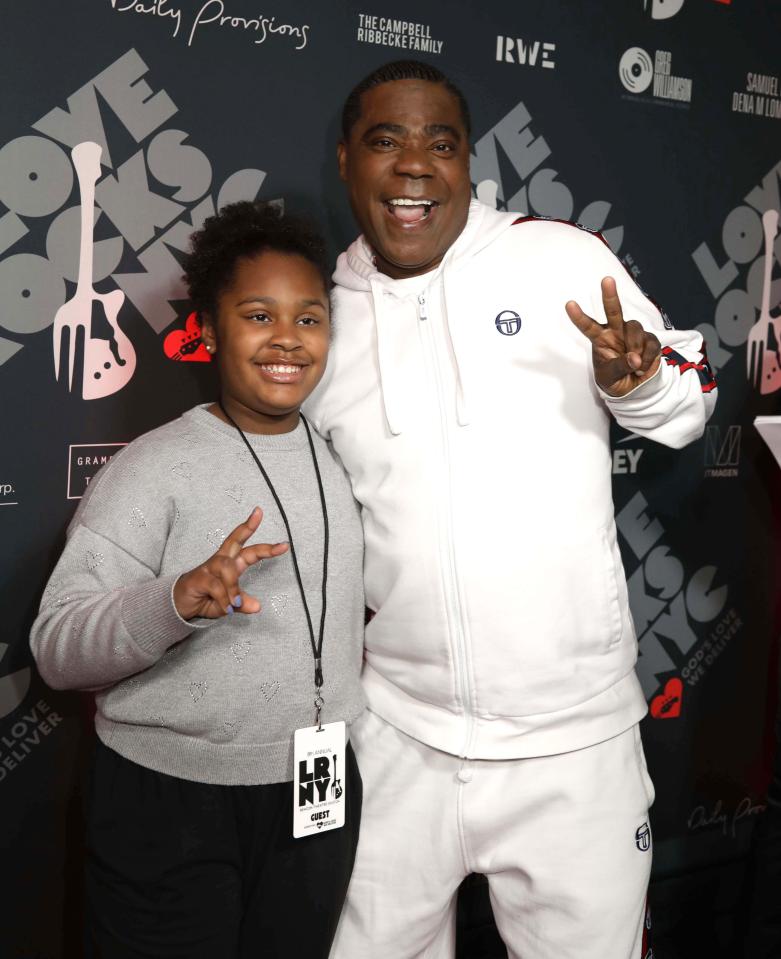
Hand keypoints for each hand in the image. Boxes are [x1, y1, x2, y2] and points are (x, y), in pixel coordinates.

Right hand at [173, 508, 287, 620]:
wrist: (179, 605)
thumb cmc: (206, 599)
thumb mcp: (228, 605)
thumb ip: (241, 604)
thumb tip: (257, 607)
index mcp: (231, 564)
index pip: (250, 550)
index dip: (267, 547)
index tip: (285, 544)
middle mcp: (221, 561)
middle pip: (235, 540)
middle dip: (248, 528)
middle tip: (260, 516)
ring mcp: (208, 568)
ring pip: (227, 568)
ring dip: (234, 587)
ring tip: (235, 604)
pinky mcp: (198, 578)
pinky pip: (216, 586)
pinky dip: (224, 599)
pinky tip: (226, 608)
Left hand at [565, 276, 660, 396]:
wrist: (634, 388)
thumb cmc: (615, 379)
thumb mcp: (610, 377)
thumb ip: (619, 366)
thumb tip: (634, 358)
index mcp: (600, 339)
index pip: (588, 326)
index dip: (579, 317)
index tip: (569, 304)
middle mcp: (616, 331)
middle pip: (614, 310)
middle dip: (610, 295)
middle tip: (606, 280)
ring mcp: (633, 334)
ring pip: (635, 329)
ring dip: (634, 347)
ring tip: (634, 366)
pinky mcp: (649, 340)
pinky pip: (650, 343)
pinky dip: (647, 358)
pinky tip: (642, 367)